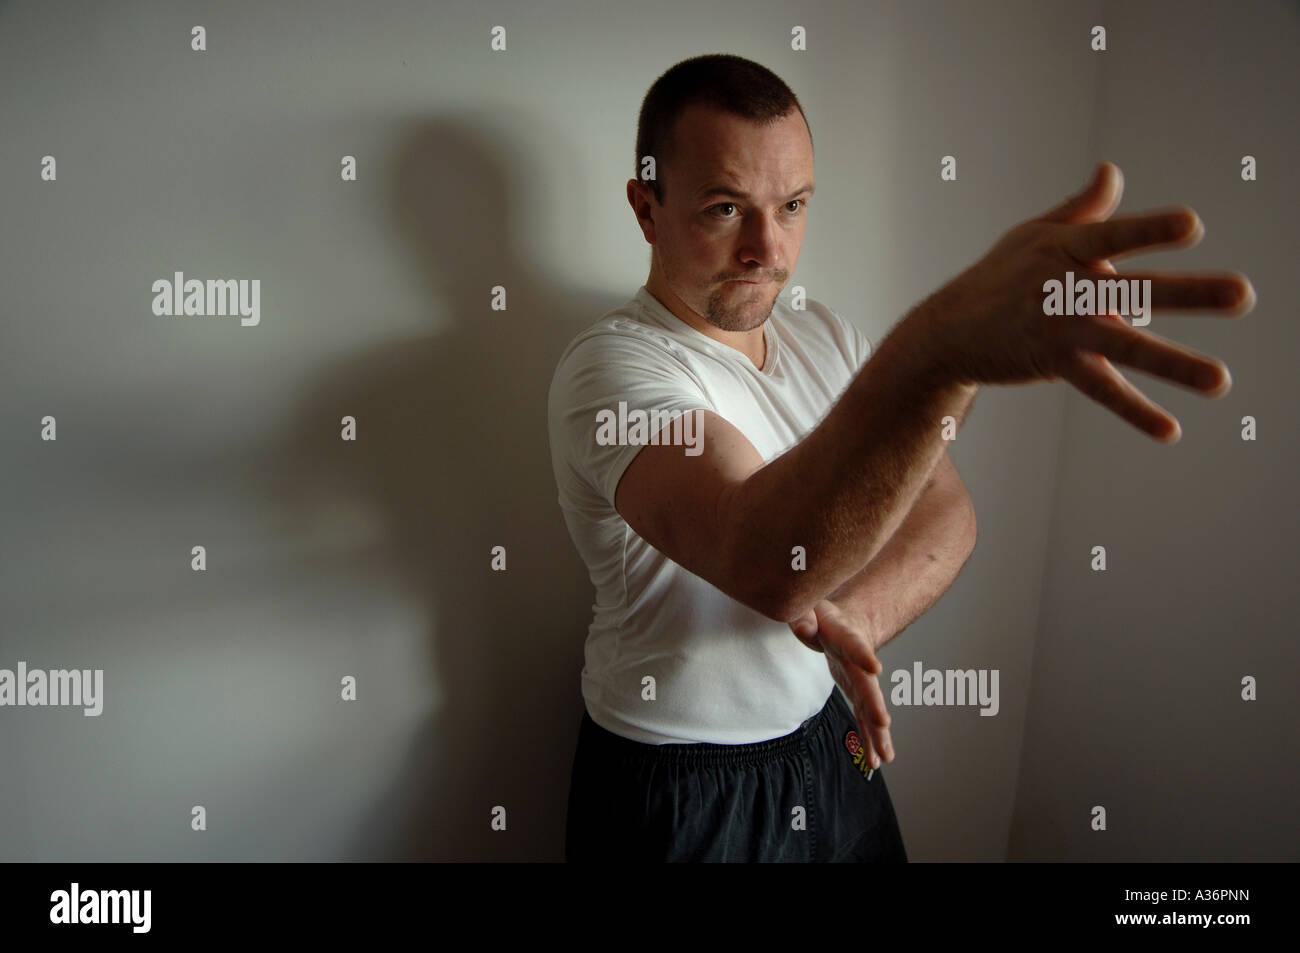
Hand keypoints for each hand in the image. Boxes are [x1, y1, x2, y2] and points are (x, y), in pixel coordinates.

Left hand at [790, 599, 893, 769]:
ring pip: (870, 710)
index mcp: (846, 638)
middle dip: (875, 704)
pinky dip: (869, 740)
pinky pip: (864, 721)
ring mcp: (860, 683)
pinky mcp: (857, 696)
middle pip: (867, 686)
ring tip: (885, 758)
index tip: (874, 666)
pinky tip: (876, 761)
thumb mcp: (808, 609)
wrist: (843, 624)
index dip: (863, 654)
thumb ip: (804, 616)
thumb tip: (805, 628)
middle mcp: (858, 665)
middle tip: (883, 723)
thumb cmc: (822, 615)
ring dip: (877, 734)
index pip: (855, 646)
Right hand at [926, 161, 1254, 441]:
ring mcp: (1063, 331)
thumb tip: (1113, 171)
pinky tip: (1171, 430)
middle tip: (1243, 294)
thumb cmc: (995, 275)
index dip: (1151, 230)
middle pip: (1136, 291)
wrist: (946, 331)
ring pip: (1127, 347)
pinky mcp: (1057, 365)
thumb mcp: (1032, 233)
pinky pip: (1102, 390)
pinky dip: (1135, 411)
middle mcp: (1067, 289)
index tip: (1192, 227)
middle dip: (1189, 294)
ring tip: (1221, 381)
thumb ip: (1082, 208)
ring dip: (1175, 364)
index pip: (1114, 236)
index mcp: (1066, 248)